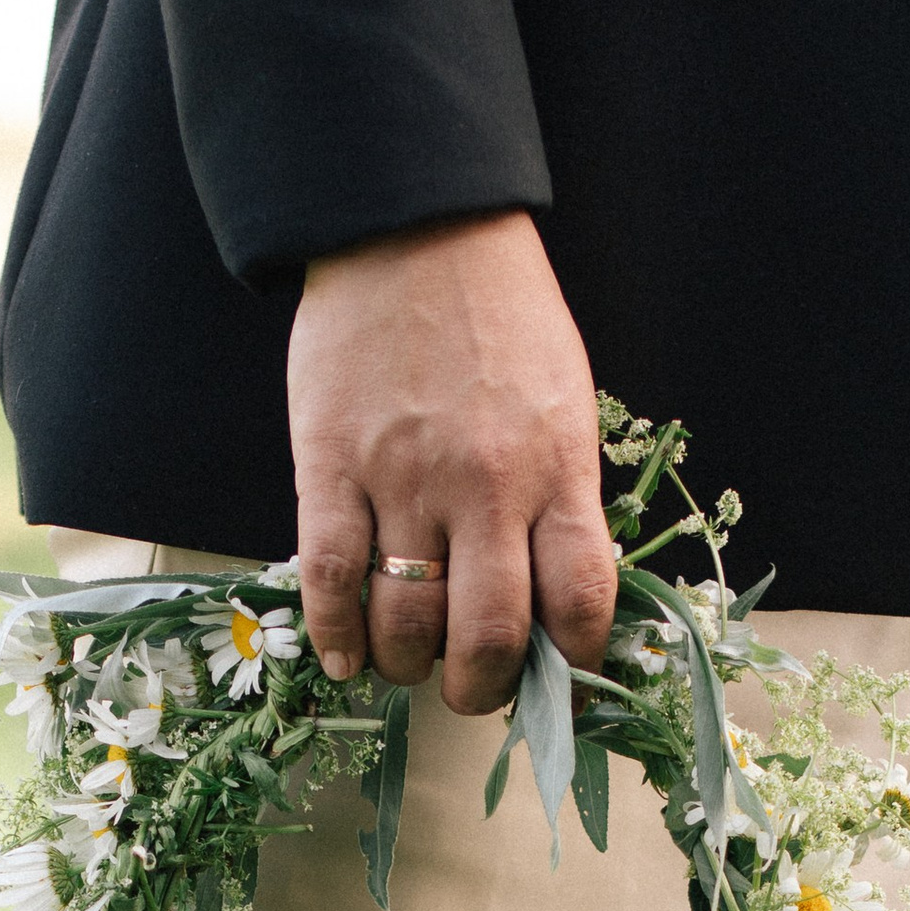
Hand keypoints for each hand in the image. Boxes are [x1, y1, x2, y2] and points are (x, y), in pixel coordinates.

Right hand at [287, 210, 618, 716]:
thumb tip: (550, 593)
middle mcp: (486, 484)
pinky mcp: (330, 465)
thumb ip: (560, 494)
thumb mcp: (564, 398)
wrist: (414, 224)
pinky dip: (336, 634)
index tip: (551, 666)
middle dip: (480, 686)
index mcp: (557, 467)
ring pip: (406, 620)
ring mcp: (404, 478)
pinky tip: (344, 653)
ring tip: (404, 658)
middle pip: (490, 634)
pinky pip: (331, 578)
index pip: (580, 601)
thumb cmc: (499, 313)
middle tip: (467, 685)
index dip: (570, 658)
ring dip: (406, 663)